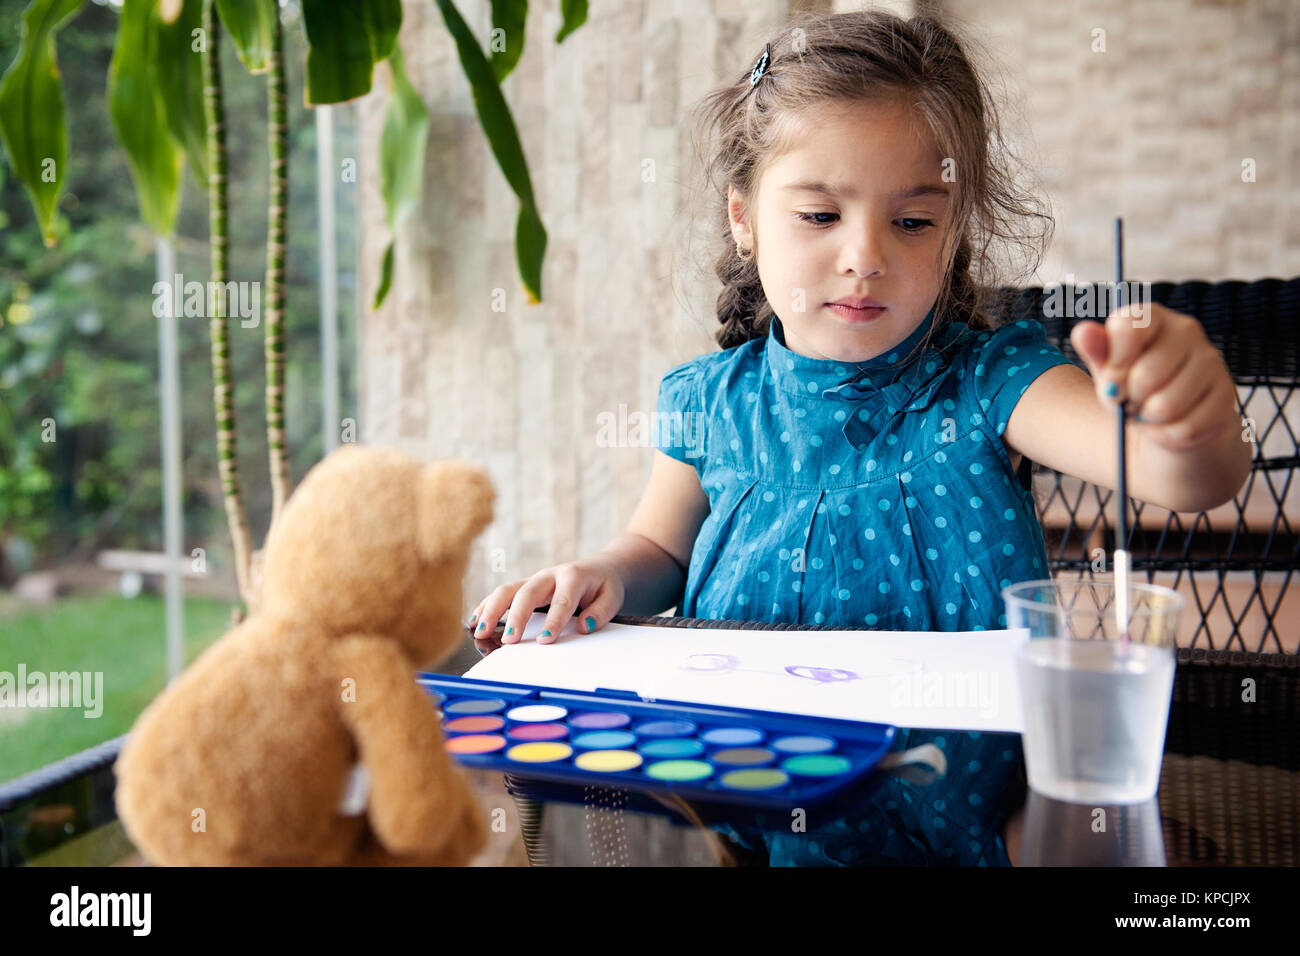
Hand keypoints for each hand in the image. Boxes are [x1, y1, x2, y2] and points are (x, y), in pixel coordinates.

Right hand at [467, 557, 625, 645]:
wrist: (600, 568)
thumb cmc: (604, 585)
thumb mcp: (613, 596)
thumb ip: (601, 612)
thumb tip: (584, 626)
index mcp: (573, 576)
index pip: (562, 600)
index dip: (553, 621)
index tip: (545, 641)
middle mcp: (549, 575)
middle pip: (528, 592)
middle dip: (516, 616)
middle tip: (509, 640)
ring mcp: (534, 579)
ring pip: (508, 590)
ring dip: (492, 610)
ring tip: (480, 632)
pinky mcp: (524, 586)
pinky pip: (502, 594)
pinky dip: (487, 606)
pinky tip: (475, 621)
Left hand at [1070, 302, 1238, 452]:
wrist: (1168, 418)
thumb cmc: (1132, 387)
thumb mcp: (1108, 370)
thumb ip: (1096, 351)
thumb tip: (1083, 332)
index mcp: (1153, 317)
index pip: (1128, 327)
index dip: (1113, 363)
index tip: (1111, 378)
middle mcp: (1187, 331)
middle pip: (1144, 376)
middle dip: (1128, 399)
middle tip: (1129, 400)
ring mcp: (1212, 362)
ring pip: (1165, 407)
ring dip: (1147, 420)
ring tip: (1148, 411)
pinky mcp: (1226, 395)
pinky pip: (1185, 428)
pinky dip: (1167, 436)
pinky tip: (1168, 424)